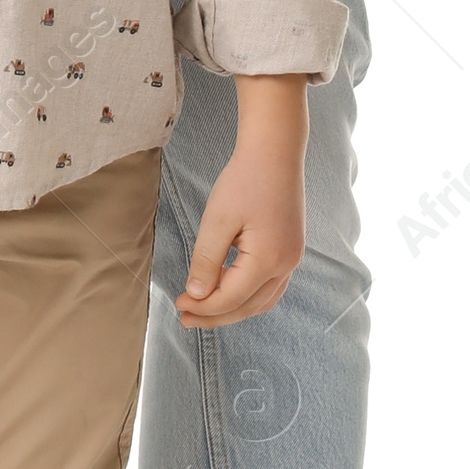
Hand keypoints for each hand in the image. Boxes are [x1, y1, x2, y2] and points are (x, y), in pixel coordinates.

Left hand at [175, 75, 306, 326]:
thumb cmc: (245, 179)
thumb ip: (207, 261)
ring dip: (233, 309)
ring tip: (204, 310)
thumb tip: (196, 295)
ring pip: (262, 301)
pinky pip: (270, 286)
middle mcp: (286, 265)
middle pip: (247, 306)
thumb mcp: (217, 220)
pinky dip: (248, 296)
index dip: (202, 306)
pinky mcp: (291, 250)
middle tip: (185, 317)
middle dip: (215, 316)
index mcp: (268, 260)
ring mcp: (292, 258)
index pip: (230, 298)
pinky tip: (227, 290)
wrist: (275, 151)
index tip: (178, 304)